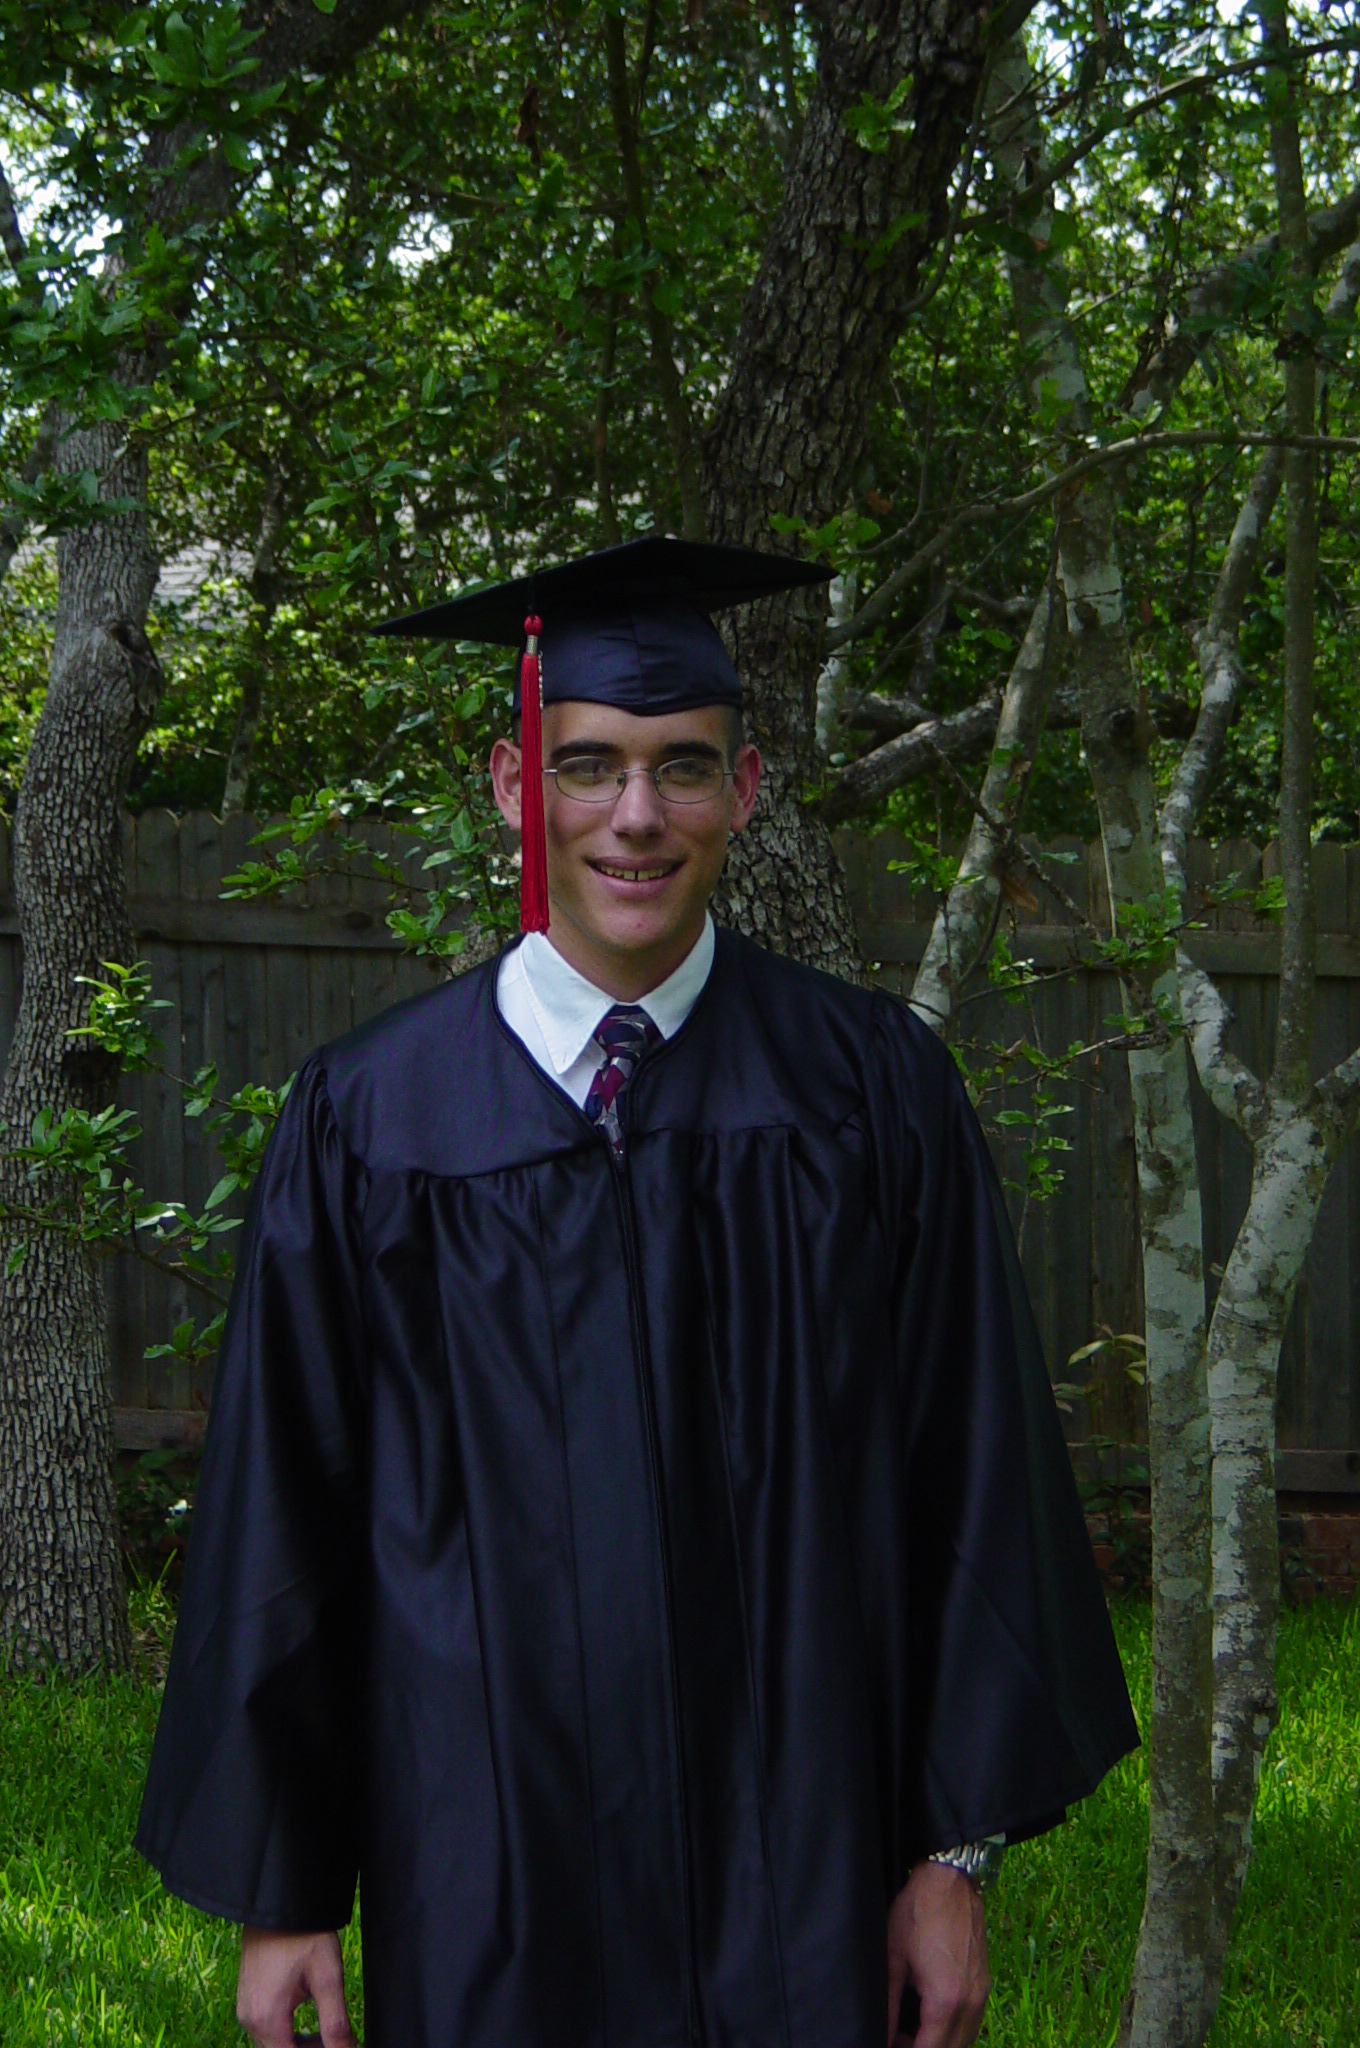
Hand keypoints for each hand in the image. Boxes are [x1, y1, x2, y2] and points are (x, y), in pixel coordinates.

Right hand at [236, 1927, 355, 2047]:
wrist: (279, 1902)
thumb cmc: (304, 1935)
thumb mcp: (328, 1978)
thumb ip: (336, 2023)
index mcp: (267, 2019)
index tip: (336, 2046)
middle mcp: (249, 2019)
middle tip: (336, 2042)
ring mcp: (245, 2009)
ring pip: (271, 2045)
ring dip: (297, 2047)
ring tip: (325, 2036)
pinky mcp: (246, 1999)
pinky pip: (264, 2030)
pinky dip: (285, 2035)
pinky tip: (306, 2025)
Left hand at [886, 1860, 989, 2047]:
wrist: (951, 1878)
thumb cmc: (918, 1912)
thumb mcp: (894, 1957)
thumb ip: (888, 2002)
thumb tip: (881, 2032)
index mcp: (946, 2000)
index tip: (890, 2045)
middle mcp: (970, 2004)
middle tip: (896, 2038)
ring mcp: (982, 1994)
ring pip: (964, 2041)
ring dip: (940, 2043)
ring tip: (910, 2032)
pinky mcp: (984, 1984)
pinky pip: (972, 2023)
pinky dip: (953, 2031)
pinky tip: (931, 2019)